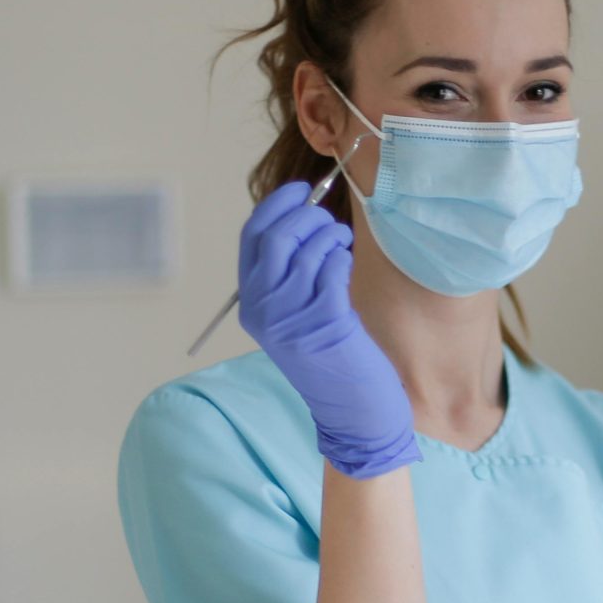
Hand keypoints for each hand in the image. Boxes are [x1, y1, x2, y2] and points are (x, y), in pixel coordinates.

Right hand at [235, 184, 416, 479]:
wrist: (352, 412)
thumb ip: (289, 271)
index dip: (275, 206)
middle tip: (330, 224)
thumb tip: (304, 214)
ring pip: (308, 250)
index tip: (299, 191)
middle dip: (307, 218)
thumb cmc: (330, 358)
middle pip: (277, 237)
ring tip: (342, 246)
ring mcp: (292, 318)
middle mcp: (264, 310)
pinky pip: (333, 269)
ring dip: (331, 236)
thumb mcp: (295, 314)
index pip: (251, 238)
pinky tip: (347, 265)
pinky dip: (342, 258)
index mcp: (250, 303)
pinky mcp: (324, 324)